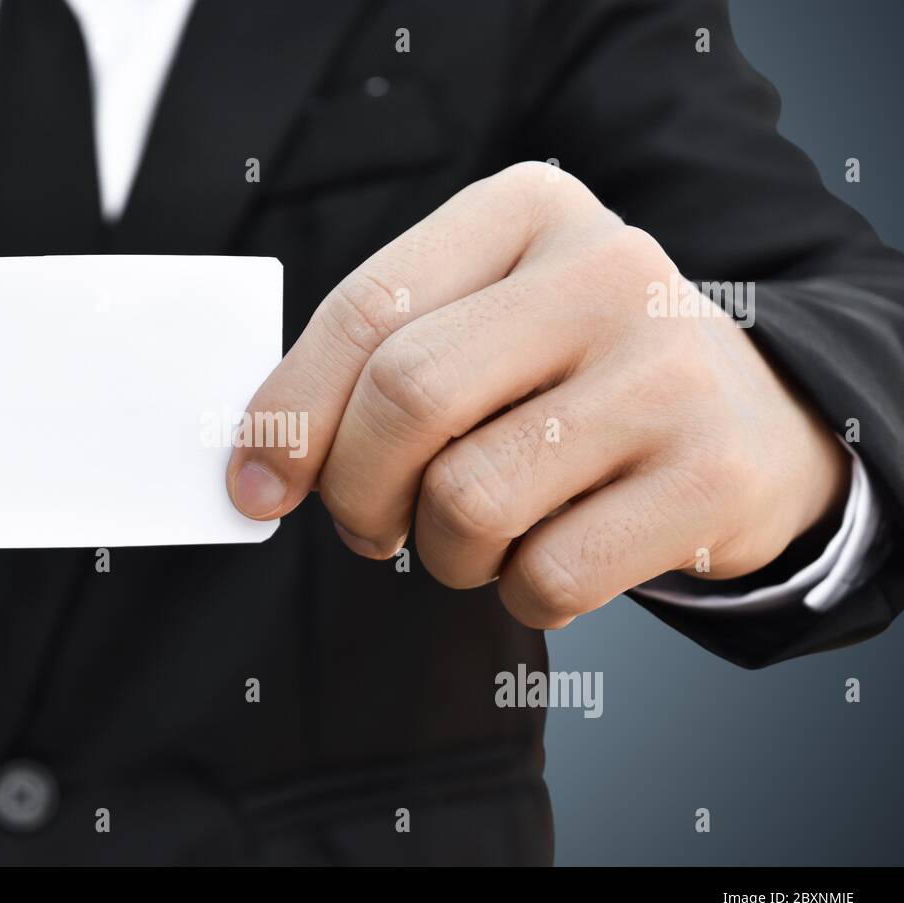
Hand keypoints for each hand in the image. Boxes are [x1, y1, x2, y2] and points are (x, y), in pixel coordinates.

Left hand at [226, 162, 849, 628]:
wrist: (749, 416)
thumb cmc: (569, 376)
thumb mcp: (478, 326)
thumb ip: (370, 370)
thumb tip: (255, 472)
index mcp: (527, 208)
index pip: (366, 310)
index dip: (290, 413)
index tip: (255, 485)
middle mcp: (607, 269)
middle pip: (408, 398)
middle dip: (358, 491)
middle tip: (370, 526)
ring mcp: (670, 370)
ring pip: (470, 502)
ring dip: (442, 552)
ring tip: (473, 535)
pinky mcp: (711, 474)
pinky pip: (548, 577)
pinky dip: (519, 593)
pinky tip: (544, 558)